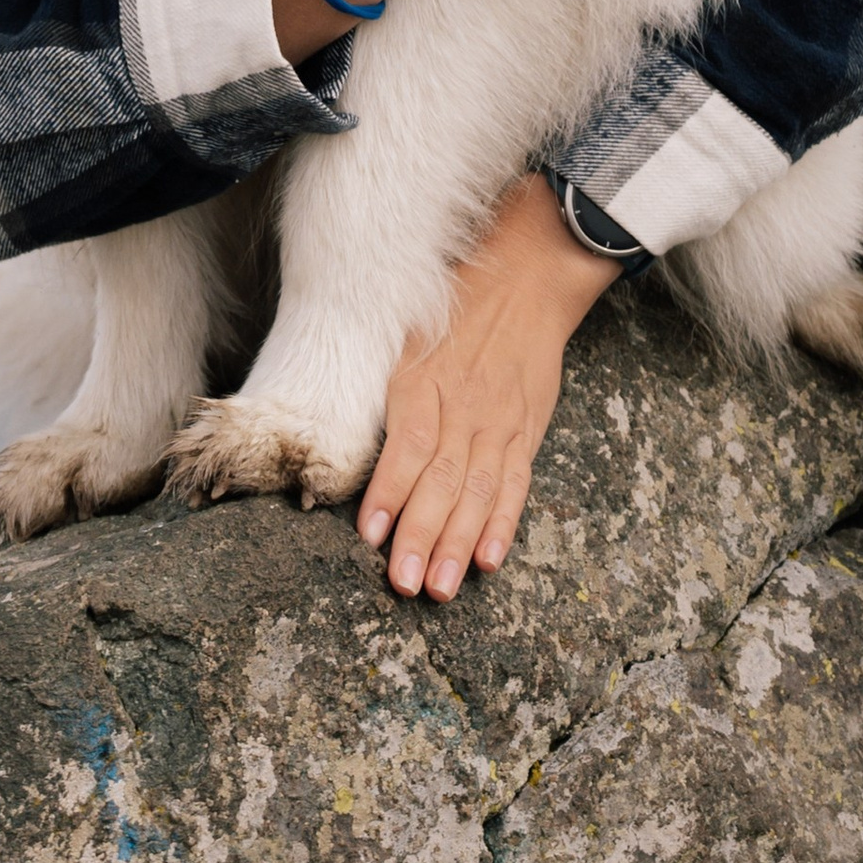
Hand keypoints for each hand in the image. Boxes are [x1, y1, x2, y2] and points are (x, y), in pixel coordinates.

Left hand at [359, 171, 617, 598]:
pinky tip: (489, 560)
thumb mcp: (407, 331)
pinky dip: (503, 524)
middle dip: (421, 535)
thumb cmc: (451, 305)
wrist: (526, 276)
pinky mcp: (526, 430)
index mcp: (425, 379)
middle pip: (442, 480)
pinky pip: (515, 483)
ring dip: (457, 543)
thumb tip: (336, 425)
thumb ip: (385, 382)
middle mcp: (463, 404)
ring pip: (478, 492)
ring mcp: (499, 421)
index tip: (371, 534)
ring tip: (440, 586)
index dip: (390, 491)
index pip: (408, 445)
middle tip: (404, 584)